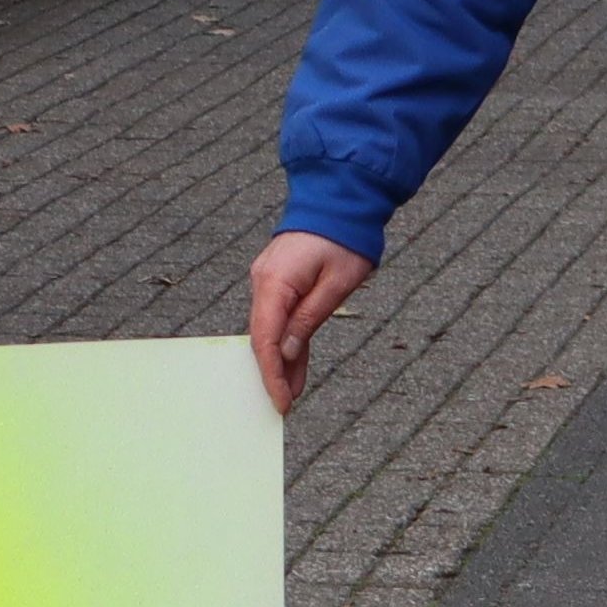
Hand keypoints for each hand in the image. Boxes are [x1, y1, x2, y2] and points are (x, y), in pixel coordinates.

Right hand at [247, 230, 373, 414]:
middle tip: (284, 405)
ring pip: (270, 331)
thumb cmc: (344, 239)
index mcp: (274, 282)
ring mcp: (269, 281)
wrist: (340, 201)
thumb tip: (286, 353)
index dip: (271, 373)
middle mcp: (263, 282)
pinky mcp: (279, 283)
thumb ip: (309, 319)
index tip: (281, 401)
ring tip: (291, 393)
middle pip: (262, 338)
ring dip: (281, 361)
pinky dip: (288, 342)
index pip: (265, 338)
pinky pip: (279, 319)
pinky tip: (294, 368)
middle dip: (271, 373)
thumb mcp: (336, 284)